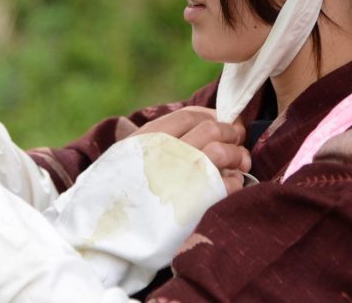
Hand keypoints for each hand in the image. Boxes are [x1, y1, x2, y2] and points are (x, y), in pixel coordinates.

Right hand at [130, 106, 251, 193]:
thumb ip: (155, 139)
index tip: (221, 120)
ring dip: (237, 155)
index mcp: (148, 139)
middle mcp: (166, 154)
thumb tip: (198, 122)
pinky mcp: (197, 204)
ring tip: (240, 162)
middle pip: (211, 129)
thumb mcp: (126, 157)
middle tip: (238, 138)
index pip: (189, 116)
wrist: (111, 237)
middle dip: (230, 132)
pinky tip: (231, 183)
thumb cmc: (120, 194)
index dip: (211, 115)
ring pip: (222, 152)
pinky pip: (228, 184)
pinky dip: (235, 181)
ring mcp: (182, 178)